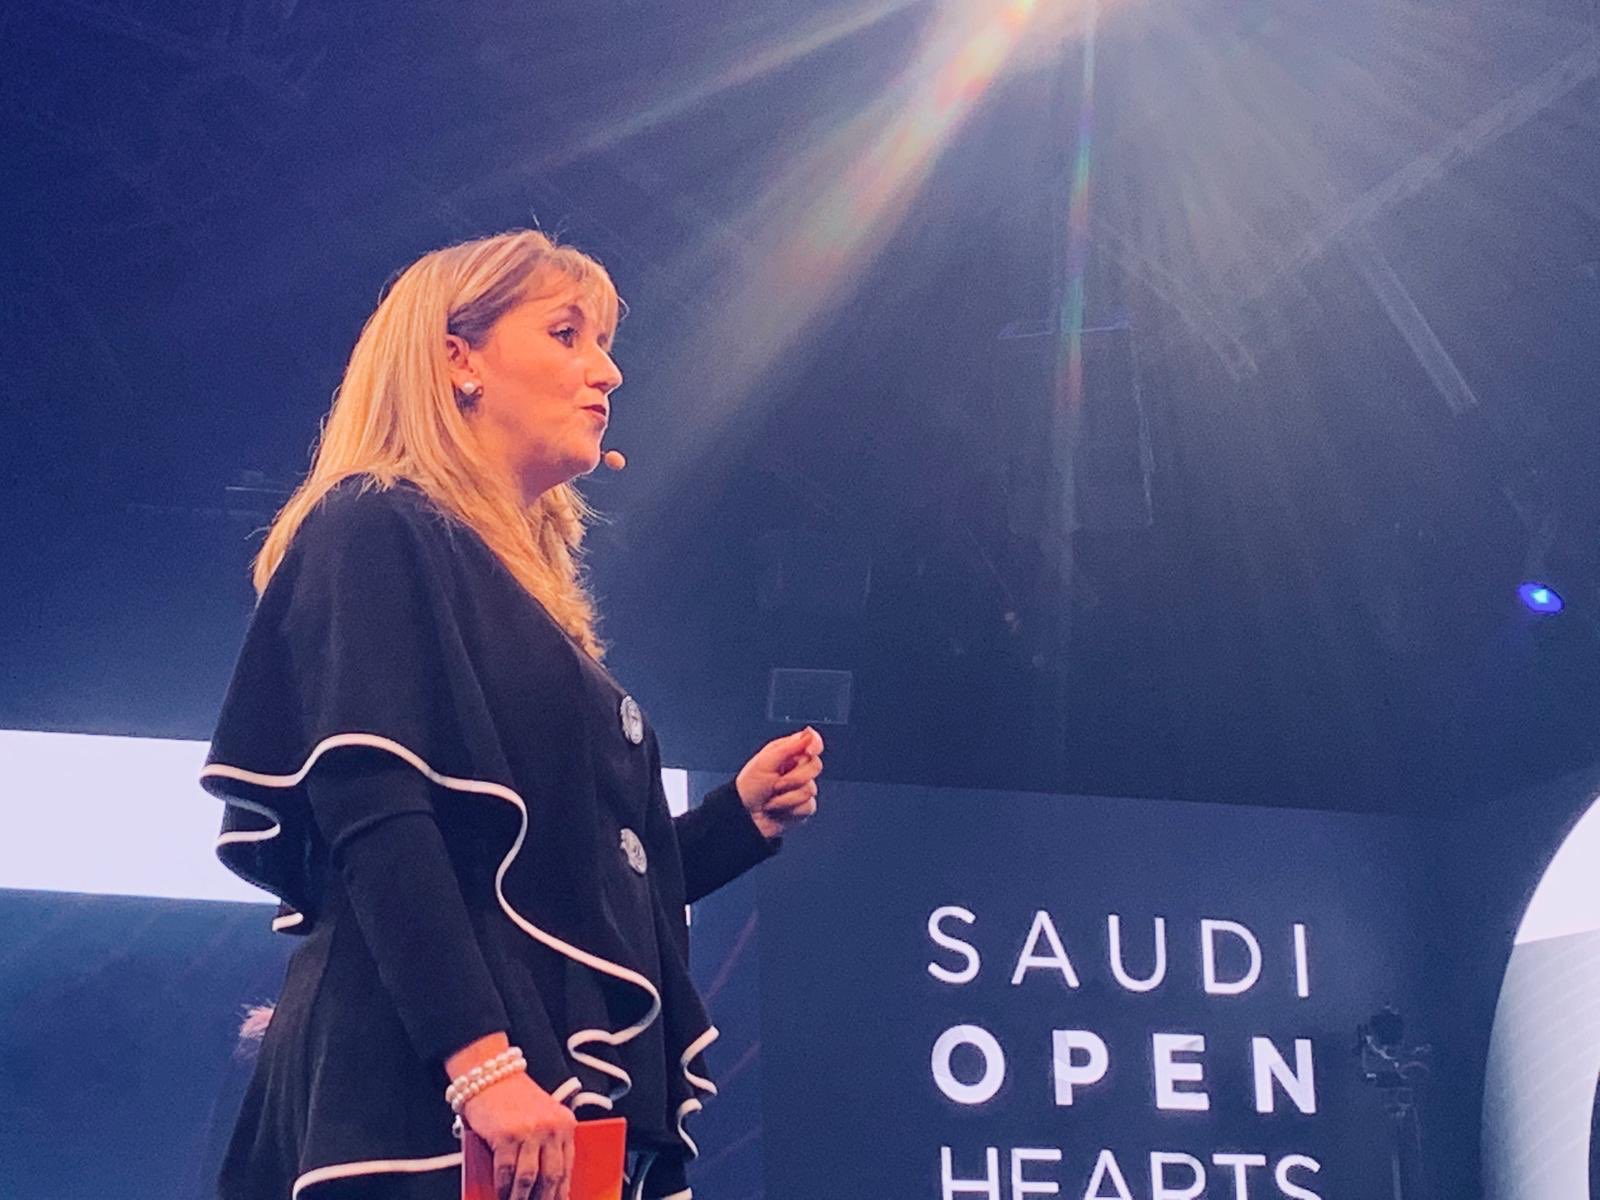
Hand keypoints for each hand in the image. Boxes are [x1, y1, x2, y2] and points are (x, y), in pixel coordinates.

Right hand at [460, 1071, 574, 1199]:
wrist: (490, 1073)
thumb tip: (546, 1183)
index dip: (562, 1193)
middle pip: (552, 1177)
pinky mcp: (506, 1135)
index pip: (568, 1167)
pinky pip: (507, 1171)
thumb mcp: (542, 1116)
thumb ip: (548, 1143)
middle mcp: (550, 1128)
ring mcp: (529, 1132)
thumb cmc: (514, 1097)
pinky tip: (501, 1195)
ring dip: (522, 1199)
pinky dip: (503, 1187)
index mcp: (565, 1124)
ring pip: (529, 1179)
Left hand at [735, 726, 824, 838]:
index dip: (815, 745)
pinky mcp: (803, 807)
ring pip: (811, 789)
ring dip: (787, 797)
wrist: (745, 815)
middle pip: (815, 766)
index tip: (808, 751)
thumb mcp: (765, 762)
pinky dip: (790, 808)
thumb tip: (809, 733)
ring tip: (772, 798)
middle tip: (775, 784)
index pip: (812, 742)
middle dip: (794, 778)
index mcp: (788, 753)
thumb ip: (789, 747)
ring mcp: (802, 788)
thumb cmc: (749, 786)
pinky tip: (779, 809)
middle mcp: (797, 768)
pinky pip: (809, 806)